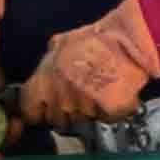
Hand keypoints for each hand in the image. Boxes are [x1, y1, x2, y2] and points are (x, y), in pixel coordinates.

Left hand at [16, 0, 159, 128]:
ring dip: (88, 111)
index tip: (44, 107)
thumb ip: (52, 58)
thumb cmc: (95, 38)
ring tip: (99, 92)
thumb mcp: (63, 42)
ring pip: (82, 121)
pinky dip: (110, 111)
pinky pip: (106, 119)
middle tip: (78, 95)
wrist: (129, 40)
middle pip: (56, 120)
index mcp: (43, 84)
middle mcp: (60, 101)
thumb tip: (51, 61)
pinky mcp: (107, 115)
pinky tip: (114, 96)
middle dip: (65, 111)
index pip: (30, 111)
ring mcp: (84, 110)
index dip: (37, 110)